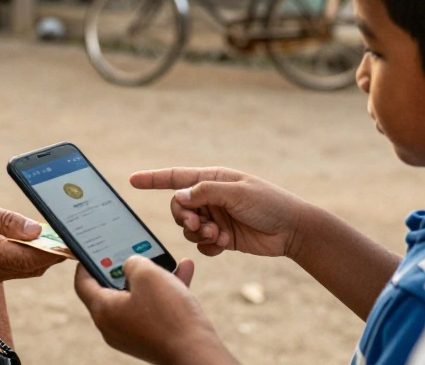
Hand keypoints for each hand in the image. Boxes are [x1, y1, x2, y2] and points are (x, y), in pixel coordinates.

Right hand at [0, 196, 63, 287]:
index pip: (25, 258)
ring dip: (43, 255)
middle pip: (30, 267)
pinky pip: (18, 269)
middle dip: (52, 253)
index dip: (51, 253)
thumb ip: (7, 220)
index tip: (70, 244)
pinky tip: (39, 242)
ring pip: (27, 270)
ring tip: (59, 237)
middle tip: (71, 236)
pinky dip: (31, 256)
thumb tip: (36, 230)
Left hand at [74, 257, 235, 364]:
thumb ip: (132, 261)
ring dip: (153, 276)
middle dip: (125, 267)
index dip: (84, 263)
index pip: (82, 284)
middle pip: (111, 290)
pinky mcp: (152, 338)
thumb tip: (131, 265)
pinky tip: (183, 270)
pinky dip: (165, 291)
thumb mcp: (147, 273)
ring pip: (138, 297)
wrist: (196, 353)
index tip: (91, 249)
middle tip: (130, 250)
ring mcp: (132, 334)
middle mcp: (113, 326)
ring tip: (165, 258)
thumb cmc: (168, 314)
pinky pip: (154, 309)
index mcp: (103, 311)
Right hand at [130, 168, 308, 257]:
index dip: (153, 178)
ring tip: (217, 235)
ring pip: (188, 228)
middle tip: (198, 224)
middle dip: (184, 217)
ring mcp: (215, 218)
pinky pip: (201, 245)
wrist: (293, 229)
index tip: (132, 180)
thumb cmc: (268, 203)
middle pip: (178, 207)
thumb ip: (205, 192)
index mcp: (212, 180)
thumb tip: (179, 196)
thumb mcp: (236, 192)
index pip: (176, 177)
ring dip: (198, 233)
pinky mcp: (222, 238)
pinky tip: (223, 244)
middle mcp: (210, 198)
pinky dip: (208, 246)